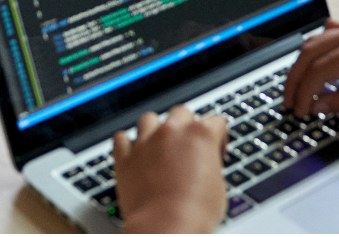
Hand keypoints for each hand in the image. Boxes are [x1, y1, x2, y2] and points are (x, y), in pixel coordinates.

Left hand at [114, 106, 227, 233]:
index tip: (214, 153)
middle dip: (185, 127)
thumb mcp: (218, 185)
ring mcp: (146, 142)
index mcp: (200, 135)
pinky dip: (127, 144)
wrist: (167, 227)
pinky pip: (121, 138)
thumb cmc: (195, 213)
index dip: (218, 138)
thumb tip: (204, 165)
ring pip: (149, 119)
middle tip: (186, 148)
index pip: (215, 121)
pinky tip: (134, 154)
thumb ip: (209, 164)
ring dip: (155, 130)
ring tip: (158, 148)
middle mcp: (172, 132)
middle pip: (181, 112)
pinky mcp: (125, 157)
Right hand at [283, 21, 338, 116]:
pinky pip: (329, 34)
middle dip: (295, 79)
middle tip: (290, 102)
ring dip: (303, 65)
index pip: (319, 70)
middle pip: (310, 52)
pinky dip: (316, 50)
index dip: (304, 92)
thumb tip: (320, 106)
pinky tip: (315, 65)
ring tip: (299, 89)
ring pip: (315, 41)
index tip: (299, 110)